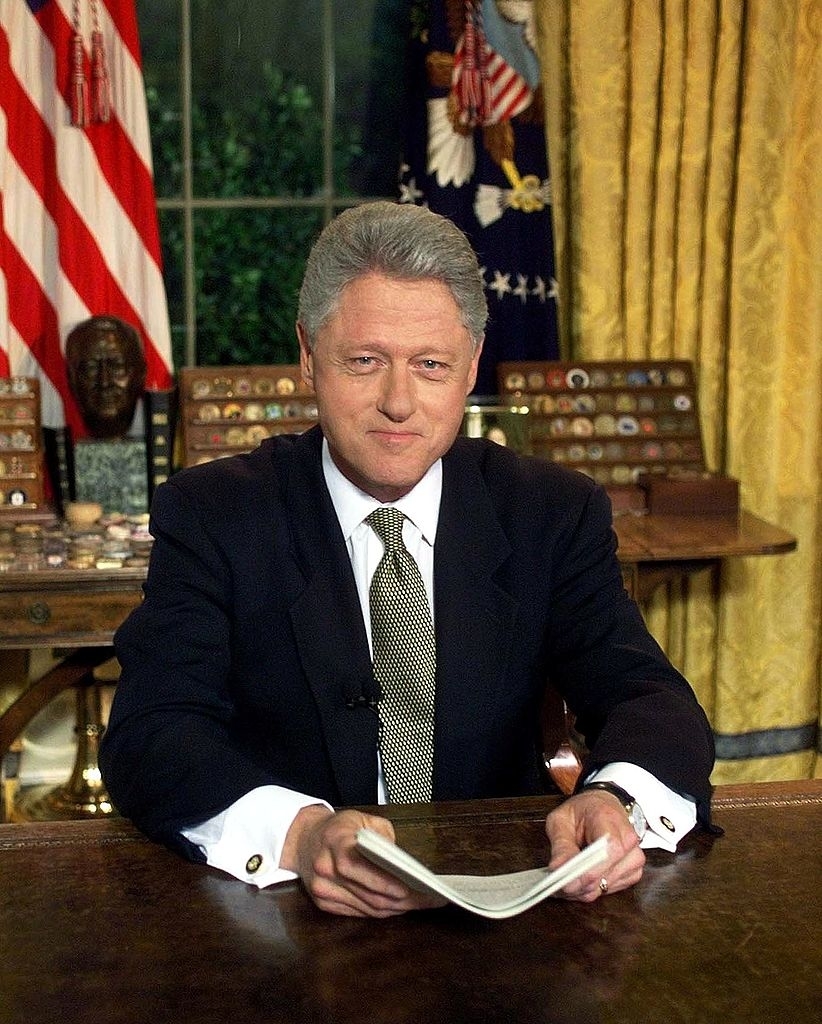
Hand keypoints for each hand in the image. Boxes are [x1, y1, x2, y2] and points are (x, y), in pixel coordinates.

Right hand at [281, 805, 446, 917]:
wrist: (303, 840)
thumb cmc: (338, 828)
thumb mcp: (362, 819)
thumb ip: (383, 836)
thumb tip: (402, 861)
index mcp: (335, 842)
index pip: (359, 867)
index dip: (384, 882)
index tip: (407, 889)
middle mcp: (325, 868)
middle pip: (368, 893)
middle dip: (401, 900)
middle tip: (426, 899)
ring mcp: (323, 889)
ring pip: (366, 908)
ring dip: (394, 909)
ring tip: (418, 904)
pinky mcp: (324, 903)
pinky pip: (358, 912)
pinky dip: (379, 911)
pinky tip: (396, 907)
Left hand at [545, 790, 645, 901]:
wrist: (602, 808)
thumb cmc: (582, 812)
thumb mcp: (561, 819)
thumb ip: (561, 844)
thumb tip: (557, 868)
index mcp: (610, 819)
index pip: (609, 850)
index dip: (588, 870)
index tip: (568, 880)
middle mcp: (628, 839)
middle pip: (607, 873)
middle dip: (580, 884)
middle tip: (558, 884)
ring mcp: (634, 857)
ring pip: (607, 886)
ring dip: (584, 889)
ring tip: (567, 879)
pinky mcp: (633, 872)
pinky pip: (611, 890)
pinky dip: (594, 889)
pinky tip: (582, 879)